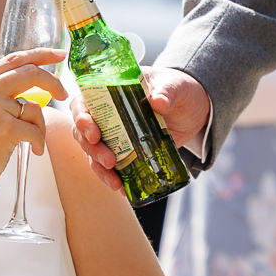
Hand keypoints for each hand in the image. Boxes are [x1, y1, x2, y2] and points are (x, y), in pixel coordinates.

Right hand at [0, 49, 67, 210]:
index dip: (40, 54)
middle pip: (30, 72)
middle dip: (53, 82)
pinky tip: (33, 152)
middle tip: (65, 93)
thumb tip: (33, 85)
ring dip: (40, 126)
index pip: (14, 59)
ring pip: (36, 107)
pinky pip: (37, 129)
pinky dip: (40, 142)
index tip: (59, 55)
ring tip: (32, 141)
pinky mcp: (4, 128)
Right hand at [71, 66, 209, 193]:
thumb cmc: (179, 89)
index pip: (83, 103)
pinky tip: (123, 188)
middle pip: (84, 132)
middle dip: (92, 149)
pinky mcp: (126, 151)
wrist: (193, 109)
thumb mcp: (176, 86)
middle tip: (109, 161)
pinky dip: (114, 178)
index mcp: (111, 90)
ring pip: (94, 153)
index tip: (93, 134)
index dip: (82, 118)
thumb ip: (167, 92)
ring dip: (100, 168)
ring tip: (115, 181)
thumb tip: (158, 102)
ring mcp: (115, 134)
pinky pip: (112, 167)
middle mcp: (107, 113)